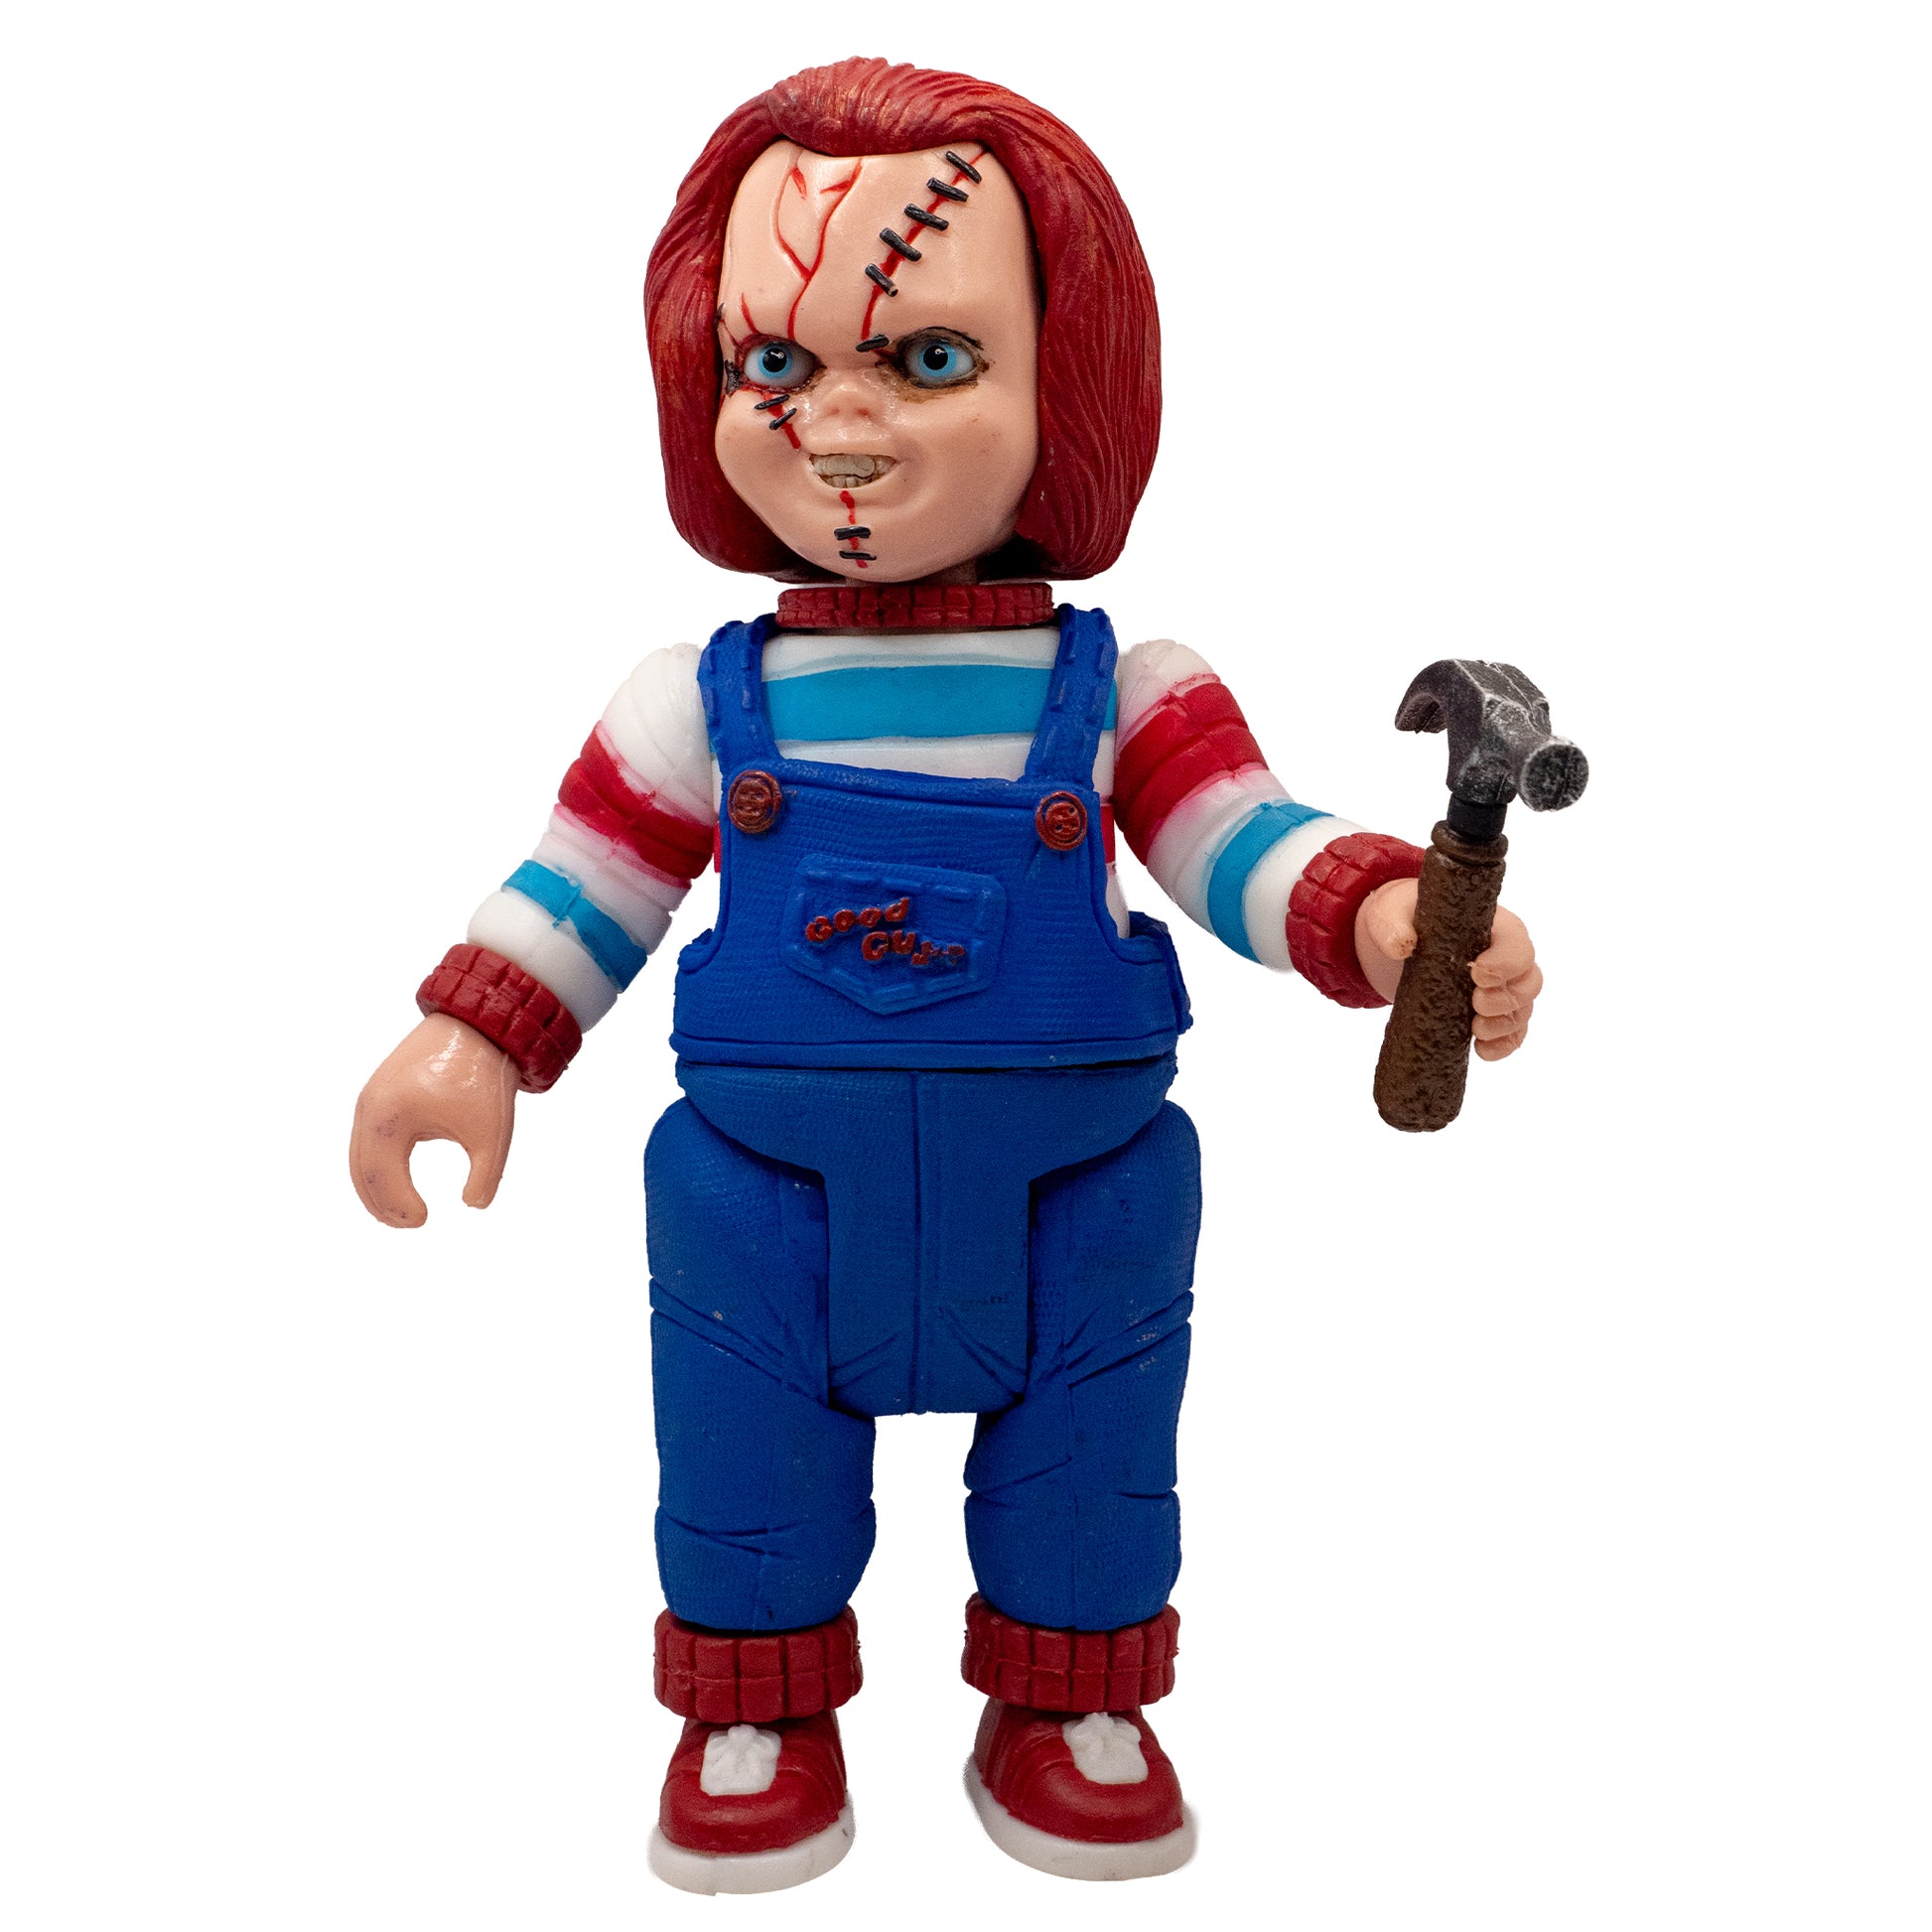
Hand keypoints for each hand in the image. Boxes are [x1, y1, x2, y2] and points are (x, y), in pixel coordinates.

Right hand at [350, 1017, 517, 1226]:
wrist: (479, 1024)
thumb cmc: (484, 1076)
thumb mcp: (492, 1133)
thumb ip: (485, 1175)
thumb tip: (474, 1206)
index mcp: (390, 1117)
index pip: (382, 1176)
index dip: (398, 1206)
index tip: (424, 1222)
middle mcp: (370, 1107)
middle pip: (361, 1170)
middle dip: (381, 1203)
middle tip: (409, 1224)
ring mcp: (370, 1097)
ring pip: (359, 1155)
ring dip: (374, 1186)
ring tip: (400, 1213)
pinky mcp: (379, 1091)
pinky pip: (366, 1138)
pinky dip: (375, 1164)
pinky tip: (395, 1181)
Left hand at [1353, 879, 1542, 1059]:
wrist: (1399, 938)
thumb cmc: (1405, 917)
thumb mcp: (1392, 914)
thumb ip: (1393, 925)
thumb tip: (1401, 945)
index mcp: (1494, 928)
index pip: (1518, 946)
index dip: (1505, 963)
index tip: (1476, 973)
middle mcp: (1506, 958)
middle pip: (1529, 982)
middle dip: (1506, 999)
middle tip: (1476, 1004)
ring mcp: (1502, 988)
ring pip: (1523, 1010)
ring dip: (1505, 1026)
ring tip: (1475, 1030)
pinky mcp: (1491, 1013)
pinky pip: (1512, 1033)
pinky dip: (1503, 1045)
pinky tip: (1481, 1051)